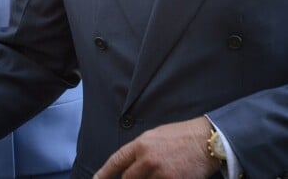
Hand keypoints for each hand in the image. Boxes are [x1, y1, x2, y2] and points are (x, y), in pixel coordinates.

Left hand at [93, 116, 219, 178]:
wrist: (205, 140)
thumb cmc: (181, 136)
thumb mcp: (155, 136)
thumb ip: (141, 149)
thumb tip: (130, 163)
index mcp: (141, 144)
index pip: (117, 160)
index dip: (104, 173)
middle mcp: (147, 158)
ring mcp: (160, 173)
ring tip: (155, 174)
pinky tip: (166, 177)